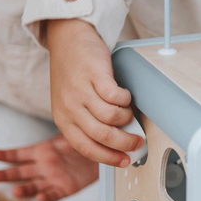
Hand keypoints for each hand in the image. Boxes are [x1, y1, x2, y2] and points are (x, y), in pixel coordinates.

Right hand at [0, 134, 98, 200]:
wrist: (98, 156)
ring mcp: (52, 179)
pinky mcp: (64, 189)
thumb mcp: (70, 134)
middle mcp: (43, 166)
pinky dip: (46, 197)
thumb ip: (60, 132)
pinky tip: (39, 198)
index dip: (6, 154)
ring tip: (15, 192)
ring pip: (33, 186)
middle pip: (20, 172)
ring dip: (23, 189)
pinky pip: (54, 194)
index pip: (19, 154)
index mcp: (41, 152)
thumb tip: (59, 118)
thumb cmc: (81, 143)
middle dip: (6, 174)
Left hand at [47, 19, 142, 167]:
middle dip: (124, 143)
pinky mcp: (94, 75)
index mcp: (63, 119)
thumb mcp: (72, 105)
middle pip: (102, 135)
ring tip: (127, 112)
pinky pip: (116, 97)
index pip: (87, 148)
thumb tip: (118, 143)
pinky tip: (124, 96)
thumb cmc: (72, 75)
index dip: (109, 158)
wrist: (68, 41)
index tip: (124, 160)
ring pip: (111, 117)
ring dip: (125, 118)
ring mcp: (81, 90)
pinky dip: (125, 100)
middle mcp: (70, 107)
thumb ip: (89, 124)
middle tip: (136, 141)